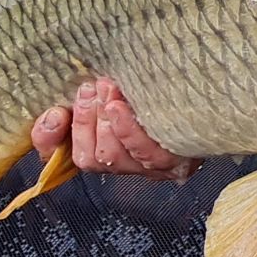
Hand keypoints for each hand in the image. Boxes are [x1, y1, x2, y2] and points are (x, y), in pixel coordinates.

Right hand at [31, 76, 199, 180]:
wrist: (206, 87)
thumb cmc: (152, 90)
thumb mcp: (110, 92)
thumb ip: (77, 103)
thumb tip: (53, 115)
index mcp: (103, 149)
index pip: (64, 155)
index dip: (49, 140)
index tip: (55, 112)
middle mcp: (126, 166)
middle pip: (89, 158)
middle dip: (85, 120)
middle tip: (92, 88)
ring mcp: (151, 169)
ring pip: (111, 156)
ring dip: (103, 121)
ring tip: (108, 89)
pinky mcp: (177, 164)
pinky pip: (144, 154)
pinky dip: (126, 130)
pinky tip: (119, 107)